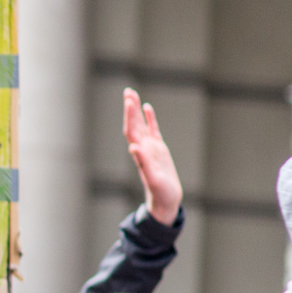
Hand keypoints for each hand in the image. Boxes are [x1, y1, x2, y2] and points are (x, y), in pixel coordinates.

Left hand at [123, 87, 181, 224]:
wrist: (165, 202)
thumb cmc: (160, 193)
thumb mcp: (153, 179)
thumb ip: (143, 163)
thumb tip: (133, 147)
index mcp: (140, 153)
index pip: (132, 130)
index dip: (129, 116)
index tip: (128, 101)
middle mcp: (143, 148)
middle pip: (134, 124)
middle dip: (130, 108)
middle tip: (127, 91)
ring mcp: (151, 148)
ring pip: (141, 125)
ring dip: (136, 110)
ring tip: (132, 94)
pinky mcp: (159, 150)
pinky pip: (153, 130)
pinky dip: (150, 118)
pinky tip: (147, 108)